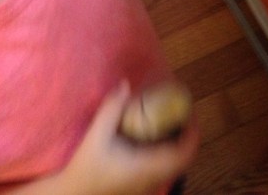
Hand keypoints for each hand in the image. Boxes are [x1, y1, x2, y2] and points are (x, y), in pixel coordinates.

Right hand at [62, 81, 198, 194]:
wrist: (75, 194)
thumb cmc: (86, 168)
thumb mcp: (96, 135)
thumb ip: (111, 109)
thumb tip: (125, 84)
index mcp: (148, 167)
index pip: (183, 154)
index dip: (192, 134)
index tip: (190, 113)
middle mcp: (153, 178)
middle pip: (183, 159)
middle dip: (188, 135)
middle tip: (183, 113)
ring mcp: (148, 184)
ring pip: (175, 165)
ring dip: (179, 143)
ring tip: (172, 120)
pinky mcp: (141, 184)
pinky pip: (164, 167)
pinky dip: (168, 150)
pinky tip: (154, 136)